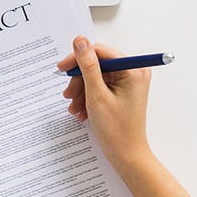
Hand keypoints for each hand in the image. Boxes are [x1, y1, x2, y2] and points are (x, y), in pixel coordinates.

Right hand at [58, 36, 151, 169]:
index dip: (79, 59)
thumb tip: (80, 41)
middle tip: (68, 94)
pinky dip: (88, 97)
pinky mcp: (122, 92)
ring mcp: (128, 83)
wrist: (126, 155)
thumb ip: (88, 66)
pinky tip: (82, 111)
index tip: (62, 68)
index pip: (100, 52)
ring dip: (82, 91)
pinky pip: (100, 87)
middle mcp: (133, 73)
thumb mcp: (97, 95)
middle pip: (97, 65)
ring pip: (96, 77)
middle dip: (80, 80)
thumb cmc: (117, 130)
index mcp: (133, 70)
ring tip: (74, 108)